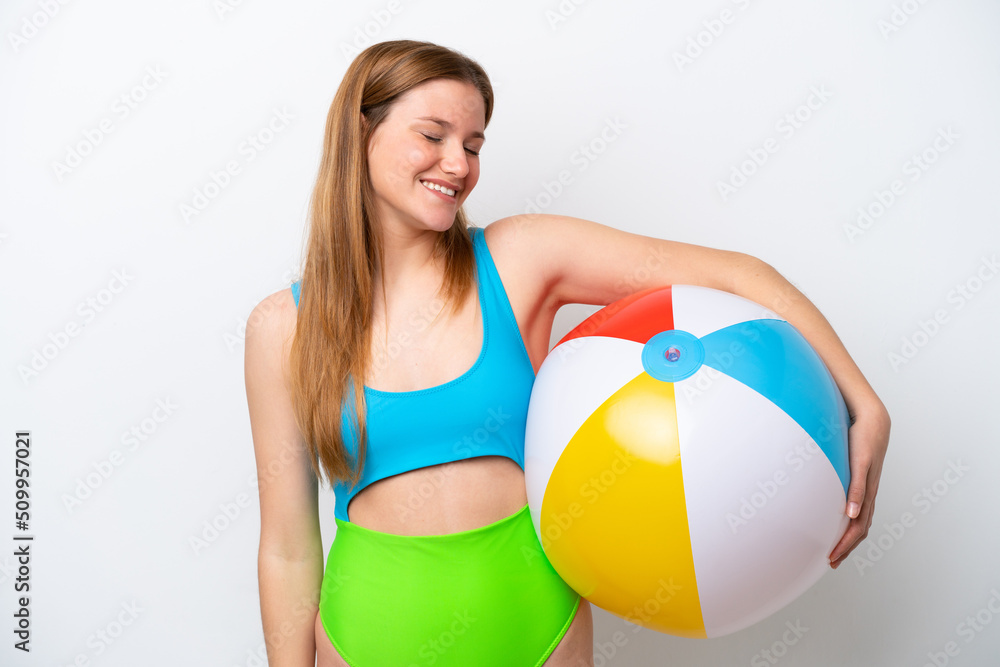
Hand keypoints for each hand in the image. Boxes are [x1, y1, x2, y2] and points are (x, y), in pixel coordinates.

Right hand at [828, 400, 890, 568]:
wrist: (873, 420)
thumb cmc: (856, 441)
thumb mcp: (843, 464)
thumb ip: (837, 480)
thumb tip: (822, 490)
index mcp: (864, 495)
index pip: (858, 527)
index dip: (847, 545)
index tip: (833, 558)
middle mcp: (869, 492)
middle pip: (861, 528)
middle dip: (846, 548)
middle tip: (832, 562)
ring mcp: (868, 480)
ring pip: (862, 516)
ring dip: (850, 536)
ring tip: (836, 549)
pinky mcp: (863, 465)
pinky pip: (860, 488)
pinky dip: (855, 503)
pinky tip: (848, 515)